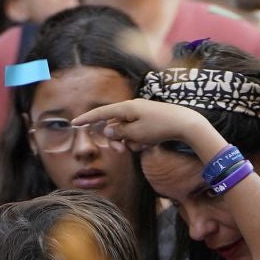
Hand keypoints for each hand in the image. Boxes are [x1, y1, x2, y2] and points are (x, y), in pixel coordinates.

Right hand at [72, 98, 220, 153]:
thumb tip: (107, 131)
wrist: (185, 124)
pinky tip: (150, 143)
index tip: (74, 123)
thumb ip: (119, 133)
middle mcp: (132, 108)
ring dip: (129, 142)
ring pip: (126, 131)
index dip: (87, 119)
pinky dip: (139, 140)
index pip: (101, 113)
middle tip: (121, 151)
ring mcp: (140, 114)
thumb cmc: (160, 127)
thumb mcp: (136, 133)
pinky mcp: (148, 120)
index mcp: (126, 108)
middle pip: (114, 125)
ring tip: (142, 146)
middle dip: (115, 140)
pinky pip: (136, 132)